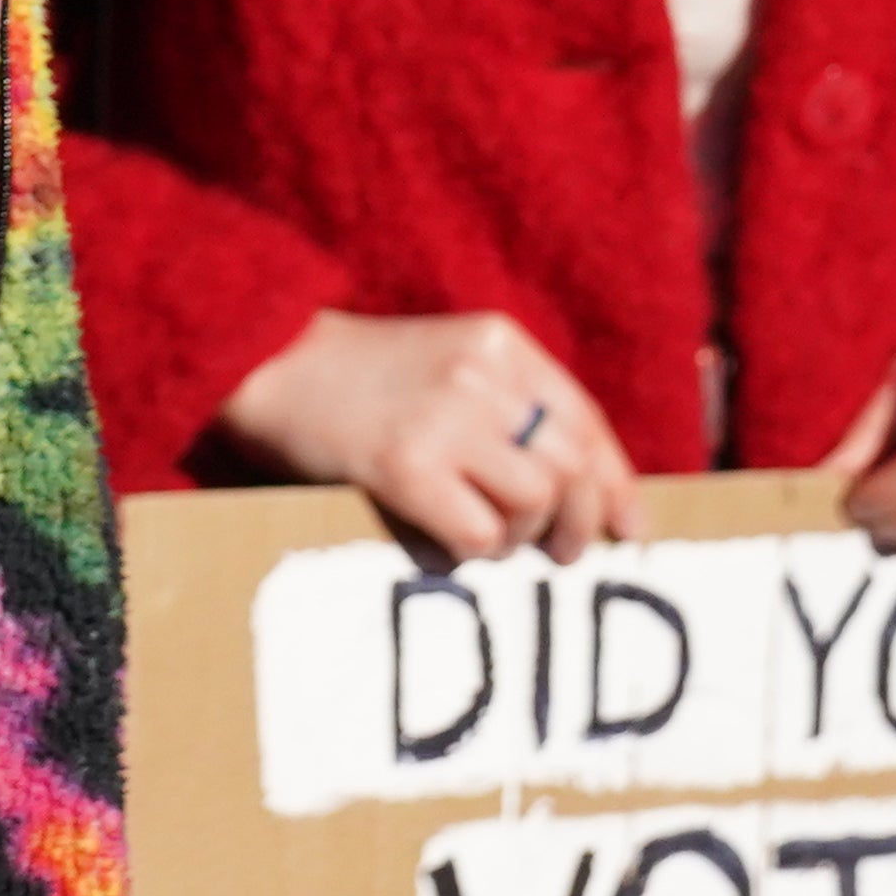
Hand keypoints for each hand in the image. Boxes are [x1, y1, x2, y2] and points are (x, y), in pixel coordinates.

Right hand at [218, 309, 650, 564]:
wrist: (267, 363)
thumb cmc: (362, 377)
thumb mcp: (450, 364)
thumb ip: (512, 409)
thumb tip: (594, 494)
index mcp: (499, 342)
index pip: (585, 419)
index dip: (615, 482)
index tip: (628, 528)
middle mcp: (481, 372)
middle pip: (571, 465)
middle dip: (578, 521)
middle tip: (559, 554)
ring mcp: (443, 416)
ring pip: (534, 500)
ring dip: (520, 538)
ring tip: (488, 539)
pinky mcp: (403, 463)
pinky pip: (478, 532)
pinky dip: (473, 550)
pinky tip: (445, 540)